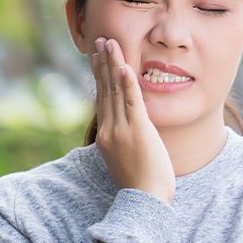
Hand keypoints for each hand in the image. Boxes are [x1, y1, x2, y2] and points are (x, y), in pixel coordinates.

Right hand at [89, 37, 175, 203]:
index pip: (102, 99)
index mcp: (106, 135)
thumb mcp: (125, 159)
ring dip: (113, 64)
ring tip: (110, 44)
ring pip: (115, 91)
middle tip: (100, 41)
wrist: (144, 201)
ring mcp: (122, 130)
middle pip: (105, 89)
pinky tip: (125, 66)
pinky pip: (132, 101)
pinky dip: (128, 82)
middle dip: (103, 63)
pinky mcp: (138, 131)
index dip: (100, 76)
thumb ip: (123, 141)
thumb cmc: (140, 185)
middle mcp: (110, 129)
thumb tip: (127, 131)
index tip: (97, 57)